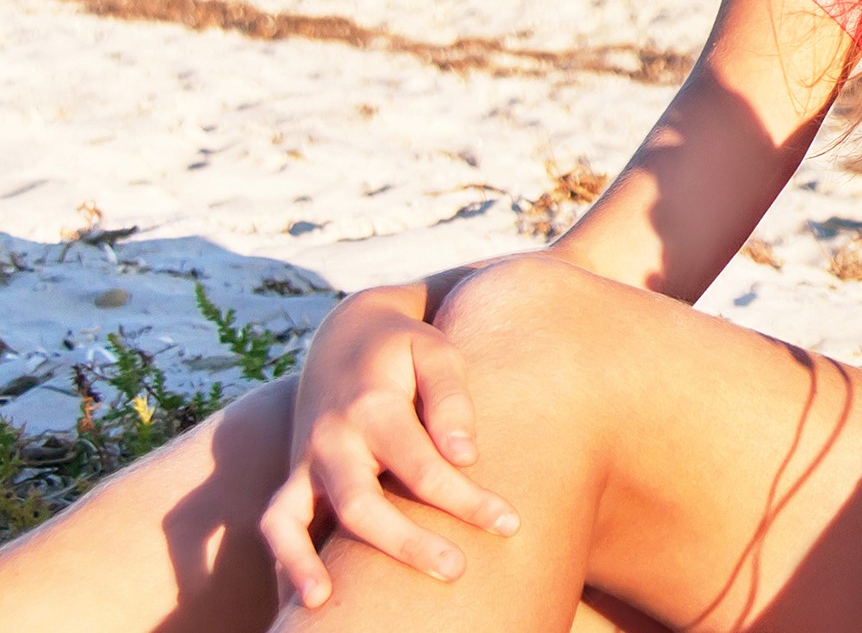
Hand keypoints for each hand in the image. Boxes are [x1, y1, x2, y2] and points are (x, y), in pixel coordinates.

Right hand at [261, 284, 518, 606]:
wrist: (346, 333)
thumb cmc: (404, 349)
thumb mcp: (436, 353)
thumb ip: (451, 400)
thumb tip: (465, 456)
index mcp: (372, 408)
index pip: (423, 467)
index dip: (467, 501)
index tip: (510, 524)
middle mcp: (330, 441)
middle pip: (361, 506)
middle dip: (407, 544)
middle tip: (456, 571)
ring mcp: (304, 462)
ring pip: (291, 520)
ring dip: (303, 564)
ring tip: (322, 605)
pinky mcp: (294, 478)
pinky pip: (275, 525)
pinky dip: (282, 561)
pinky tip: (303, 601)